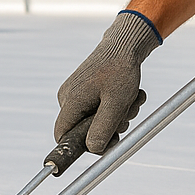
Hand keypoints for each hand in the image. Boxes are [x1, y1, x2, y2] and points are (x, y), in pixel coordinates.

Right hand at [55, 11, 161, 152]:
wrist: (125, 44)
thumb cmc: (120, 71)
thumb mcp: (116, 103)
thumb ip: (103, 128)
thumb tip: (92, 149)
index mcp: (70, 101)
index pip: (62, 136)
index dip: (81, 145)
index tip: (104, 145)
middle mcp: (68, 98)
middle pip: (84, 130)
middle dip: (109, 127)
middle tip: (127, 114)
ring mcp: (76, 94)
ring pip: (96, 120)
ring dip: (118, 116)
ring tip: (132, 99)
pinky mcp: (86, 91)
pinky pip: (100, 109)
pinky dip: (117, 107)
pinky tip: (130, 95)